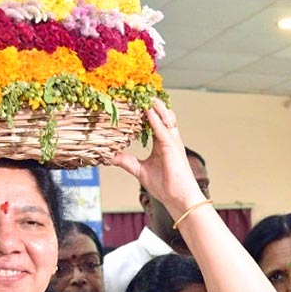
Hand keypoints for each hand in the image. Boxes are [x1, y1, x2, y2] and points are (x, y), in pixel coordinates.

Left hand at [111, 99, 202, 213]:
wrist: (179, 199)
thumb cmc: (166, 187)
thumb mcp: (140, 171)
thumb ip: (127, 161)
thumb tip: (111, 157)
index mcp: (163, 144)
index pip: (154, 122)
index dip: (146, 112)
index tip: (135, 102)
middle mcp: (169, 140)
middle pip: (162, 116)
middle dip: (154, 104)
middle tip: (141, 92)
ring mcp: (173, 143)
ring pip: (165, 118)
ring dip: (156, 106)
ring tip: (145, 94)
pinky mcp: (173, 148)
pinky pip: (163, 129)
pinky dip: (155, 119)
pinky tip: (147, 111)